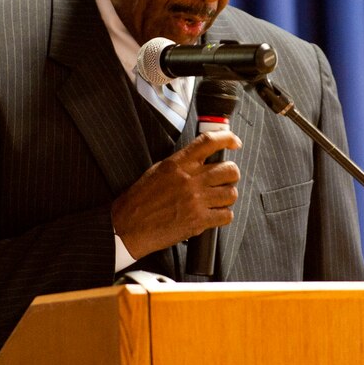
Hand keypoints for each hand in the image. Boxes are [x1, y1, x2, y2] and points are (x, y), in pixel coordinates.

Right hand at [111, 130, 241, 259]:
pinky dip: (222, 216)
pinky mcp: (198, 221)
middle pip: (229, 170)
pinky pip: (226, 215)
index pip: (209, 142)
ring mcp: (196, 201)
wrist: (129, 226)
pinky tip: (212, 215)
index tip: (234, 142)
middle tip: (224, 180)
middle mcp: (189, 180)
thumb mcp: (157, 171)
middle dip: (230, 175)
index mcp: (178, 164)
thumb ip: (181, 164)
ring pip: (231, 193)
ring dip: (227, 197)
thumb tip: (202, 159)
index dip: (227, 138)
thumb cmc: (140, 200)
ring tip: (216, 200)